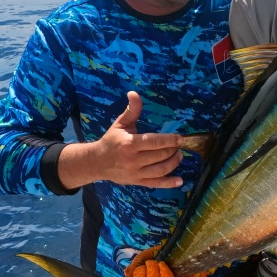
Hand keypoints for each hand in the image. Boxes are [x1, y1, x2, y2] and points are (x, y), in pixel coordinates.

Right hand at [57, 91, 183, 188]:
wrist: (97, 162)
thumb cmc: (111, 140)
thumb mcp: (120, 124)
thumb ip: (131, 110)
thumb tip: (134, 93)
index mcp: (130, 143)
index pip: (154, 142)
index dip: (169, 140)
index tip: (180, 138)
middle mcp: (133, 160)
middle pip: (160, 155)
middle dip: (172, 149)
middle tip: (179, 145)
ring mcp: (135, 173)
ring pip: (160, 170)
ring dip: (173, 163)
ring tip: (179, 155)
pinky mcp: (137, 182)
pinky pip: (155, 184)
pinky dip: (169, 183)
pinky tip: (180, 181)